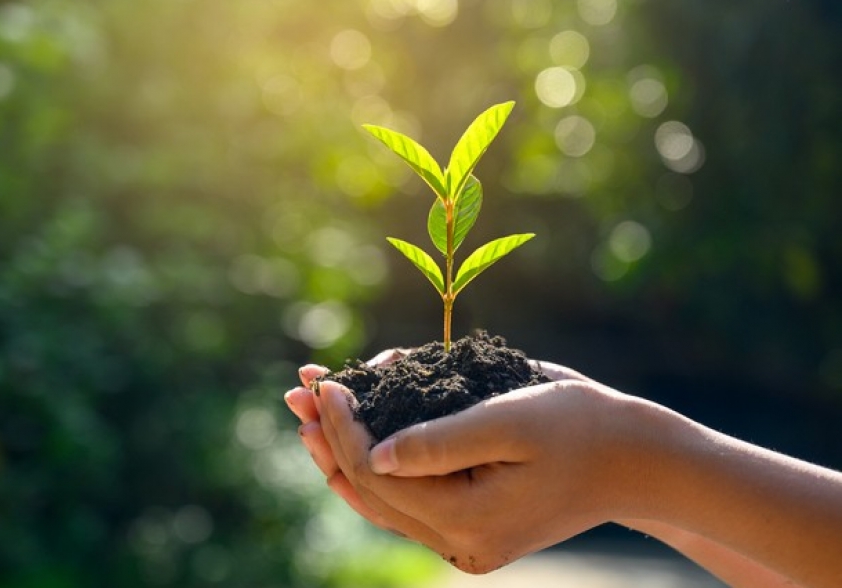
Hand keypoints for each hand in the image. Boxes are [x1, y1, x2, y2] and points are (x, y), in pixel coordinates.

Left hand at [314, 374, 645, 572]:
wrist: (630, 460)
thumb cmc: (579, 425)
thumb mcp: (512, 419)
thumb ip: (441, 440)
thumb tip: (374, 452)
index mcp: (470, 519)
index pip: (380, 474)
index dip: (344, 428)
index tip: (327, 382)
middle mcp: (460, 542)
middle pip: (370, 491)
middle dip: (330, 438)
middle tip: (295, 392)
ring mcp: (463, 541)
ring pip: (382, 500)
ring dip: (341, 453)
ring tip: (308, 414)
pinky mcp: (468, 528)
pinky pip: (405, 501)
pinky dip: (374, 466)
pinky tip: (349, 438)